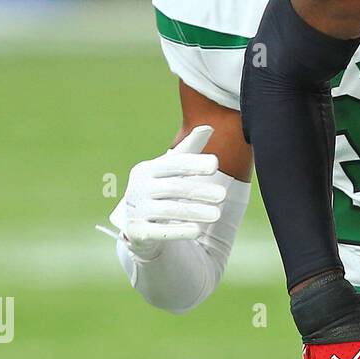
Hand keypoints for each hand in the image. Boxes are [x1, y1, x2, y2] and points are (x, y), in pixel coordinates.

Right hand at [109, 125, 227, 255]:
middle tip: (223, 195)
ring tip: (217, 214)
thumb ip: (189, 149)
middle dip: (200, 191)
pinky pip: (159, 232)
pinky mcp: (137, 232)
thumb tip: (209, 126)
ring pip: (168, 211)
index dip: (194, 163)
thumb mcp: (171, 168)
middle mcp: (138, 188)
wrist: (137, 222)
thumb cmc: (161, 189)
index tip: (215, 165)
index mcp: (147, 169)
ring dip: (194, 212)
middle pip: (174, 188)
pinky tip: (197, 231)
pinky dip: (178, 231)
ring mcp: (135, 210)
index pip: (174, 164)